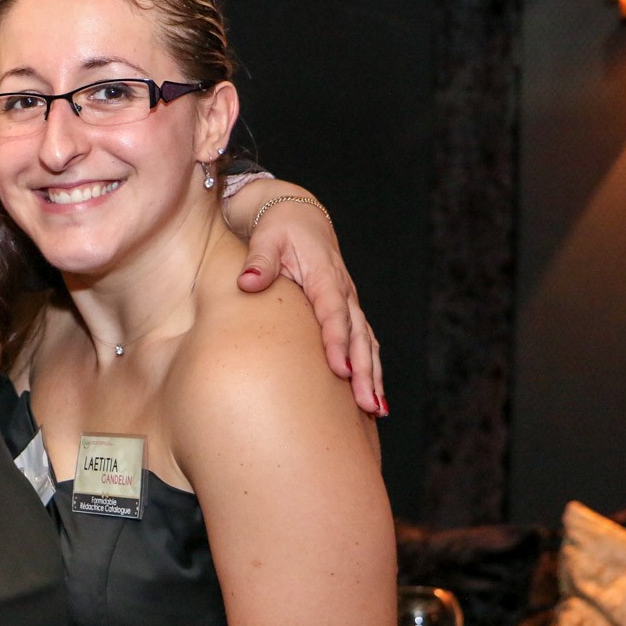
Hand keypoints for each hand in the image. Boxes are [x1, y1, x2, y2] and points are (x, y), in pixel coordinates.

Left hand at [237, 203, 385, 416]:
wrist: (299, 217)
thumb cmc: (279, 228)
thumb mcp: (267, 237)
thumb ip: (259, 260)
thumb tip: (248, 282)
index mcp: (325, 276)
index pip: (334, 313)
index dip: (338, 342)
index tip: (339, 370)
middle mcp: (343, 291)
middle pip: (358, 335)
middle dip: (364, 371)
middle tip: (367, 403)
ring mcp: (348, 302)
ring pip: (366, 342)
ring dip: (372, 375)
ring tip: (376, 409)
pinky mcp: (346, 311)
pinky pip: (363, 343)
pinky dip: (370, 368)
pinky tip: (372, 397)